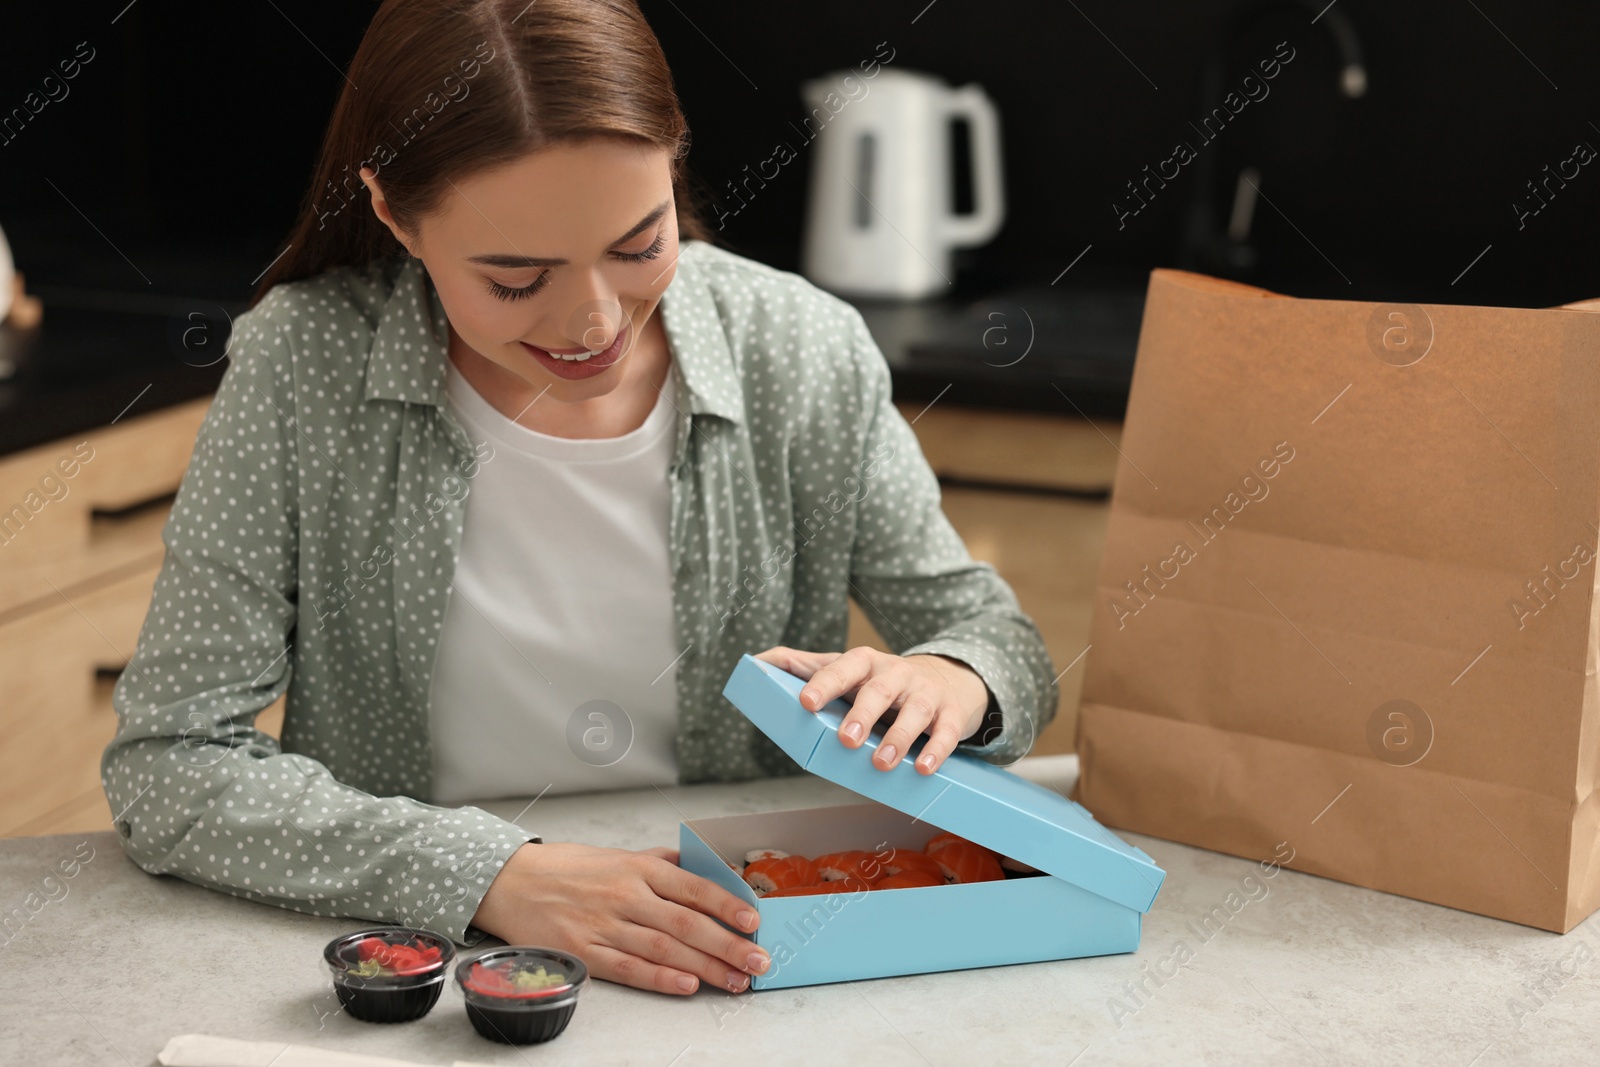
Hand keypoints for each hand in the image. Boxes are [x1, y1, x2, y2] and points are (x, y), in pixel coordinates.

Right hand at [470, 842, 768, 995]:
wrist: (511, 881)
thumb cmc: (570, 868)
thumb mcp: (620, 854)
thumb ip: (663, 863)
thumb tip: (707, 869)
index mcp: (638, 867)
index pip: (694, 886)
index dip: (727, 905)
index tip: (754, 921)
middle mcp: (626, 895)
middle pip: (687, 924)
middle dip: (728, 945)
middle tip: (759, 960)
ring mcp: (605, 926)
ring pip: (665, 950)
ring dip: (705, 968)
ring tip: (736, 980)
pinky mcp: (585, 953)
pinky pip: (630, 969)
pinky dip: (661, 980)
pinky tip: (687, 987)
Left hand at [753, 646, 992, 774]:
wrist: (948, 679)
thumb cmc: (883, 681)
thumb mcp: (847, 669)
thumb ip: (804, 666)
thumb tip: (755, 662)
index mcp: (864, 664)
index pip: (842, 668)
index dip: (824, 684)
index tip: (806, 702)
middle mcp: (895, 673)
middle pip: (879, 690)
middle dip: (862, 714)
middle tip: (847, 740)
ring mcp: (926, 692)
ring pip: (914, 711)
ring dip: (898, 737)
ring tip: (881, 763)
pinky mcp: (950, 713)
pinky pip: (946, 730)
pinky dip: (937, 749)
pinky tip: (924, 768)